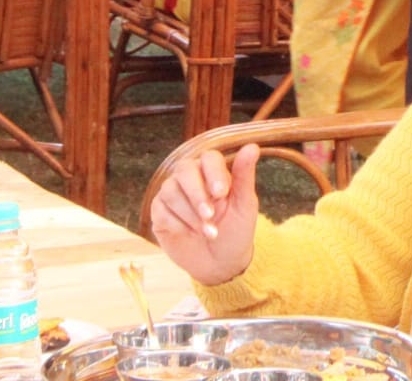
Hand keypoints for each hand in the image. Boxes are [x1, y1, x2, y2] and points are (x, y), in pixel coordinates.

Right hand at [151, 144, 259, 286]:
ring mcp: (173, 194)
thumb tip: (252, 147)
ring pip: (170, 190)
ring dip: (190, 214)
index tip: (221, 193)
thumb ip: (244, 176)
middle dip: (197, 194)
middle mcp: (191, 178)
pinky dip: (177, 224)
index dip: (213, 173)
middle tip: (210, 215)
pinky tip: (189, 234)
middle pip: (185, 170)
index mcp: (214, 172)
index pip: (209, 158)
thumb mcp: (244, 205)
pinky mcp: (159, 212)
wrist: (220, 264)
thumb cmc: (236, 230)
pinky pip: (160, 210)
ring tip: (208, 232)